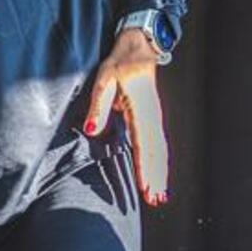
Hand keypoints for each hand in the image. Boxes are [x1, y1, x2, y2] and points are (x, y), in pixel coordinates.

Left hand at [85, 29, 169, 205]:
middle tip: (155, 201)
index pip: (143, 147)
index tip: (146, 188)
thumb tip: (90, 131)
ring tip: (160, 196)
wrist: (139, 49)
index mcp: (141, 112)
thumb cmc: (120, 65)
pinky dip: (159, 162)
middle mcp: (152, 118)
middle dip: (156, 178)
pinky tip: (158, 174)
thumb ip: (98, 107)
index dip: (144, 169)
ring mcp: (155, 119)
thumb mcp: (104, 81)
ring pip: (160, 151)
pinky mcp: (152, 119)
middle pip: (156, 154)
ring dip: (160, 174)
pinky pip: (158, 145)